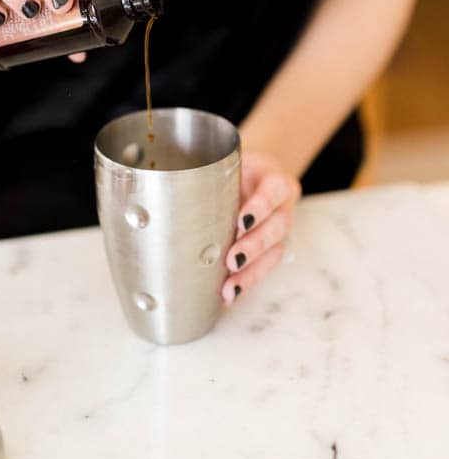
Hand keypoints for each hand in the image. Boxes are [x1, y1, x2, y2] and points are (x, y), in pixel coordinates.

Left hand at [221, 152, 300, 304]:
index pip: (273, 191)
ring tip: (230, 287)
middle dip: (254, 246)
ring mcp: (279, 228)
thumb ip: (211, 171)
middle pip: (277, 227)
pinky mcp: (272, 248)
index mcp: (273, 180)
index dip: (260, 207)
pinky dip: (247, 282)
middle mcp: (282, 206)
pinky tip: (229, 294)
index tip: (241, 222)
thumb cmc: (235, 170)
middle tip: (232, 259)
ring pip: (275, 252)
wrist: (252, 177)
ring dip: (251, 272)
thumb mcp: (228, 164)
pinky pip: (264, 267)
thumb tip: (176, 184)